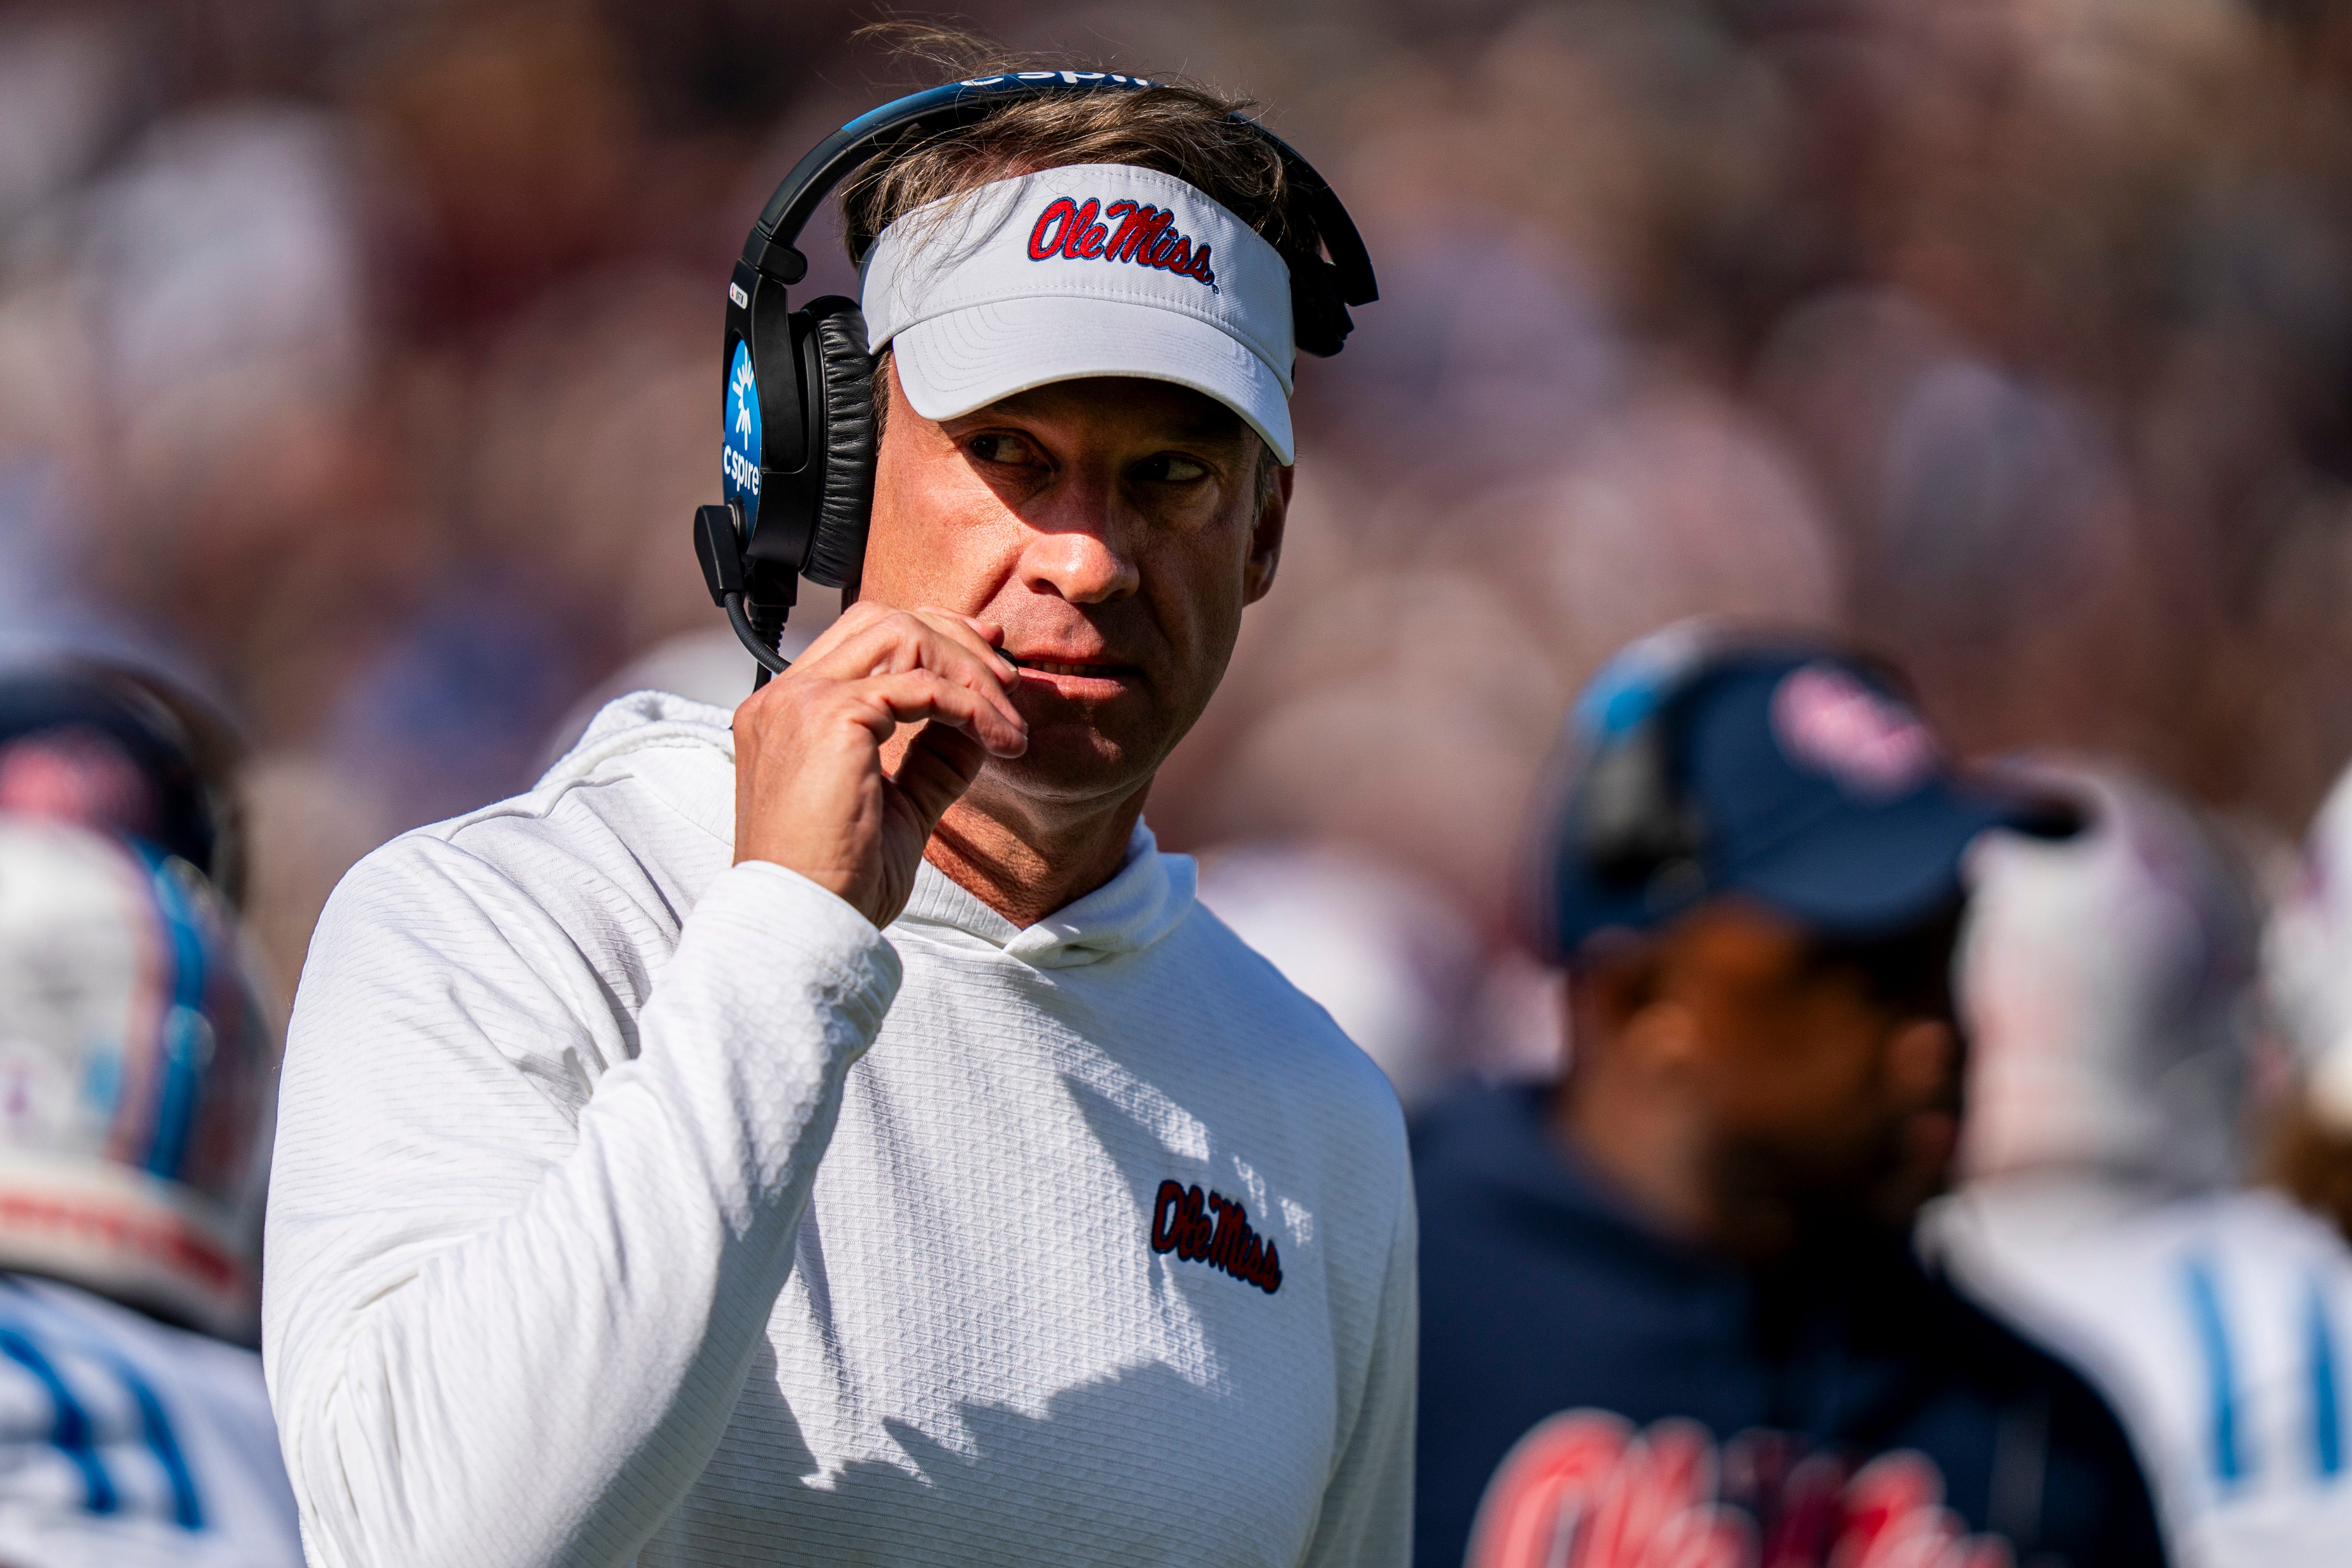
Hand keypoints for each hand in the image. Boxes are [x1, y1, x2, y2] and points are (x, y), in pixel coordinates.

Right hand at [731, 603, 1027, 928]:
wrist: (804, 925)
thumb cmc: (839, 884)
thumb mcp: (899, 808)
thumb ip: (930, 760)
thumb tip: (977, 725)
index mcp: (787, 714)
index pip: (861, 640)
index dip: (932, 638)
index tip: (987, 664)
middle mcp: (785, 698)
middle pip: (881, 621)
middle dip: (956, 640)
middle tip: (1008, 682)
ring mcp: (801, 702)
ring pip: (902, 635)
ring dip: (968, 670)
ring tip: (1007, 720)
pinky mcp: (830, 718)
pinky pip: (923, 686)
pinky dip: (972, 707)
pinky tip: (1001, 744)